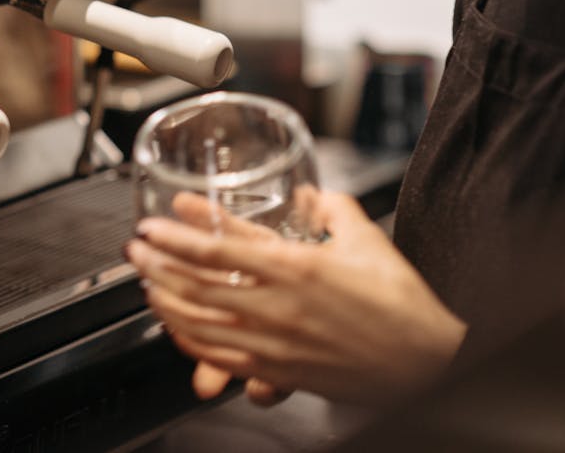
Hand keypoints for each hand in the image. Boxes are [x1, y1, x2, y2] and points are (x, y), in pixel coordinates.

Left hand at [126, 191, 465, 406]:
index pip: (222, 247)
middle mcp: (279, 307)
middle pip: (199, 284)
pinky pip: (223, 359)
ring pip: (203, 324)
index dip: (180, 233)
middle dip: (158, 263)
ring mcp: (276, 344)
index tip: (157, 220)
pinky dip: (192, 343)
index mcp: (298, 268)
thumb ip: (333, 208)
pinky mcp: (281, 372)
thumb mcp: (367, 239)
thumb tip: (310, 192)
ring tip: (146, 282)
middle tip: (136, 247)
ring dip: (166, 301)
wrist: (428, 365)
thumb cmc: (403, 306)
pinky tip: (177, 330)